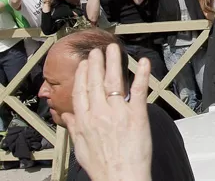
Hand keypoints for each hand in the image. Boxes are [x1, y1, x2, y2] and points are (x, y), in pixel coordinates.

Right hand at [61, 45, 152, 180]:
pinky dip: (142, 74)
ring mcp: (118, 112)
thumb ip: (74, 129)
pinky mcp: (137, 115)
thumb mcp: (81, 148)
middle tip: (98, 50)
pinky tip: (143, 62)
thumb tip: (67, 115)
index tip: (85, 64)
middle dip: (96, 63)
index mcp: (84, 121)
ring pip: (114, 81)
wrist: (121, 177)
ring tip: (113, 49)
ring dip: (113, 62)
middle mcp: (99, 113)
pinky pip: (139, 90)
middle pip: (96, 82)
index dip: (83, 75)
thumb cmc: (103, 167)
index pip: (81, 91)